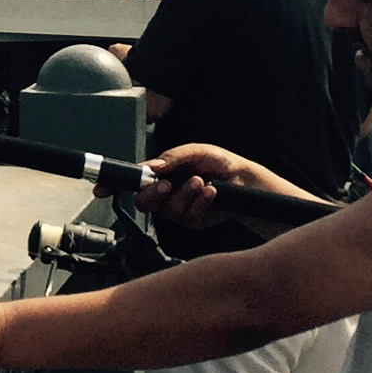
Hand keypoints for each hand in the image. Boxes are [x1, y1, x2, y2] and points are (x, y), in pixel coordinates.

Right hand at [136, 142, 254, 228]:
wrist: (242, 178)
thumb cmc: (217, 161)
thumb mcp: (195, 152)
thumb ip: (173, 157)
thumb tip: (152, 166)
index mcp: (161, 174)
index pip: (137, 183)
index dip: (130, 185)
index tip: (132, 182)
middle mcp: (166, 193)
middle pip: (144, 203)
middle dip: (154, 194)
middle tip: (168, 185)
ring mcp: (179, 208)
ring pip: (169, 210)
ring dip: (185, 194)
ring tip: (201, 181)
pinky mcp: (193, 220)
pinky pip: (189, 217)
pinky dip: (201, 202)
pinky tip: (211, 191)